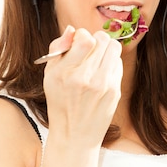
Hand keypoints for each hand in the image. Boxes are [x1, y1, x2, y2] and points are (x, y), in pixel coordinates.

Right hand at [43, 25, 122, 144]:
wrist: (75, 136)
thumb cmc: (60, 103)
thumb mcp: (49, 77)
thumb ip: (58, 49)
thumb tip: (72, 29)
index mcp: (65, 73)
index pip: (85, 39)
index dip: (83, 35)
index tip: (79, 42)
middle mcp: (85, 78)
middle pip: (103, 40)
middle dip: (96, 40)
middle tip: (90, 50)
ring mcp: (103, 85)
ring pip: (114, 48)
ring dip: (106, 49)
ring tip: (97, 59)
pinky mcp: (115, 91)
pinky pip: (118, 63)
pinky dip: (110, 63)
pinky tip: (101, 73)